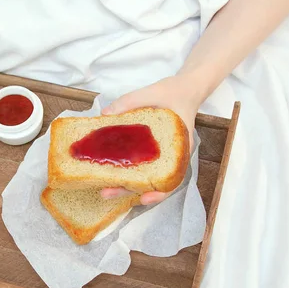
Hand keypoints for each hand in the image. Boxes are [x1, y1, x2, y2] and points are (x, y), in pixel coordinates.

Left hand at [100, 75, 200, 204]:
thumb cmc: (175, 92)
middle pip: (154, 183)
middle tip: (107, 192)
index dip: (159, 192)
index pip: (172, 177)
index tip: (144, 198)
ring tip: (104, 189)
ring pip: (145, 178)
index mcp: (180, 147)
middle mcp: (172, 157)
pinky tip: (108, 173)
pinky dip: (125, 172)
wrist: (184, 89)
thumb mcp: (153, 92)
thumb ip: (130, 102)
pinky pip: (140, 167)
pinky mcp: (150, 152)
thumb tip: (105, 114)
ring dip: (125, 186)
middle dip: (130, 191)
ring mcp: (161, 156)